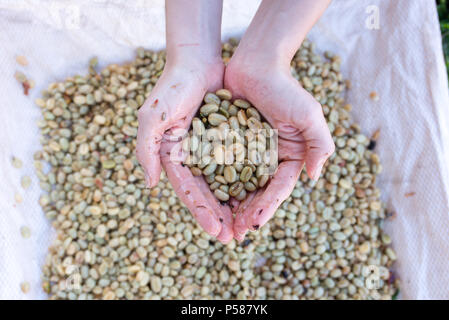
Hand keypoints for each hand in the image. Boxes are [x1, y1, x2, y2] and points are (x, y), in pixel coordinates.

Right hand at [137, 58, 233, 242]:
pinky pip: (239, 164)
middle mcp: (193, 159)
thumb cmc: (172, 88)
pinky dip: (247, 181)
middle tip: (234, 238)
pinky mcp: (228, 140)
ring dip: (235, 206)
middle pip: (208, 194)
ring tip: (248, 225)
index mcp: (174, 158)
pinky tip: (258, 196)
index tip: (217, 232)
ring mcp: (211, 151)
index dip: (202, 214)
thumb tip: (150, 184)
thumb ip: (146, 149)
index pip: (188, 193)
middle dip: (220, 217)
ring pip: (225, 184)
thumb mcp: (153, 117)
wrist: (197, 61)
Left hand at [224, 56, 334, 240]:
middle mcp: (267, 159)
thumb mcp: (309, 115)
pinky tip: (205, 200)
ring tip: (219, 227)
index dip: (267, 207)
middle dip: (246, 214)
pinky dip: (214, 185)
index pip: (278, 188)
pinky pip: (219, 168)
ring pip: (236, 186)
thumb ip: (319, 145)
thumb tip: (314, 177)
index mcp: (288, 157)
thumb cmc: (285, 88)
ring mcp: (246, 153)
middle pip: (256, 193)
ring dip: (229, 207)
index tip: (254, 225)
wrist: (256, 64)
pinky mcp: (227, 145)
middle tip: (233, 235)